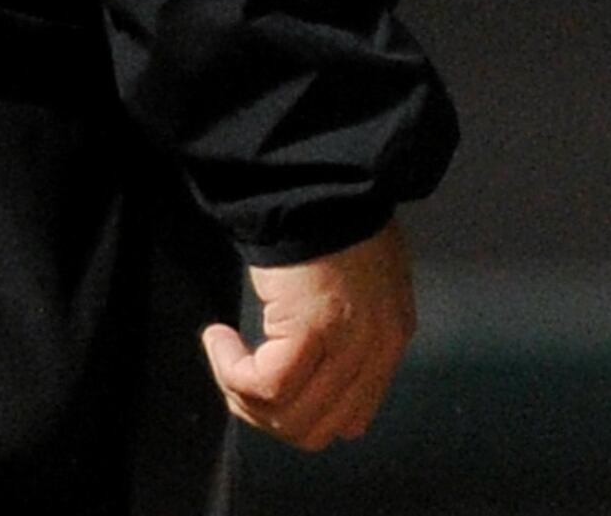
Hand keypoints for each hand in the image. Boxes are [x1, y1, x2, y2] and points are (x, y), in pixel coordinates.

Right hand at [202, 218, 415, 450]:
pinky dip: (232, 372)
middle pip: (312, 429)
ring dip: (242, 394)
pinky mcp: (311, 331)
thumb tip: (312, 367)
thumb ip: (349, 331)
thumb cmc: (336, 218)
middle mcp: (375, 353)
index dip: (301, 414)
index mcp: (391, 342)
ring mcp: (347, 346)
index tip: (270, 382)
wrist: (325, 181)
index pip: (348, 420)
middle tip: (238, 375)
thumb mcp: (362, 283)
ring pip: (285, 416)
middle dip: (266, 413)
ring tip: (225, 352)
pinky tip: (219, 338)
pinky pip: (264, 385)